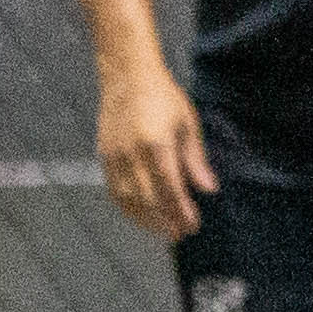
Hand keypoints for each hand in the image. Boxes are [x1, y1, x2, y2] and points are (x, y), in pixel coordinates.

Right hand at [96, 58, 214, 240]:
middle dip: (164, 221)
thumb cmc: (163, 98)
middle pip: (148, 199)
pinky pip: (114, 191)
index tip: (192, 225)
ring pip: (128, 199)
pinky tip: (141, 216)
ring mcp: (114, 156)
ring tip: (163, 231)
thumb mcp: (187, 124)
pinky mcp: (104, 157)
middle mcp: (132, 153)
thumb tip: (208, 190)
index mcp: (156, 143)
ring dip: (145, 220)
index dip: (181, 210)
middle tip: (179, 235)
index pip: (169, 188)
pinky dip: (128, 208)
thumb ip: (195, 160)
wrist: (127, 77)